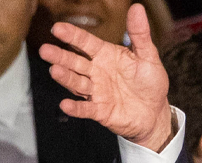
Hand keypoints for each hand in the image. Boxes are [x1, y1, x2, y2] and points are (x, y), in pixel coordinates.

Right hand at [38, 4, 172, 149]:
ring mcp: (96, 91)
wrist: (155, 113)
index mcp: (105, 55)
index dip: (72, 35)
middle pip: (75, 62)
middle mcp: (96, 72)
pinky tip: (65, 104)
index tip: (57, 28)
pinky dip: (76, 108)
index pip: (85, 43)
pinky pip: (86, 109)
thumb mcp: (148, 57)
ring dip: (66, 77)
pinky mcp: (99, 110)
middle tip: (45, 50)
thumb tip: (137, 8)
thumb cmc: (150, 83)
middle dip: (60, 56)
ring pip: (77, 83)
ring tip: (55, 71)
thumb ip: (140, 35)